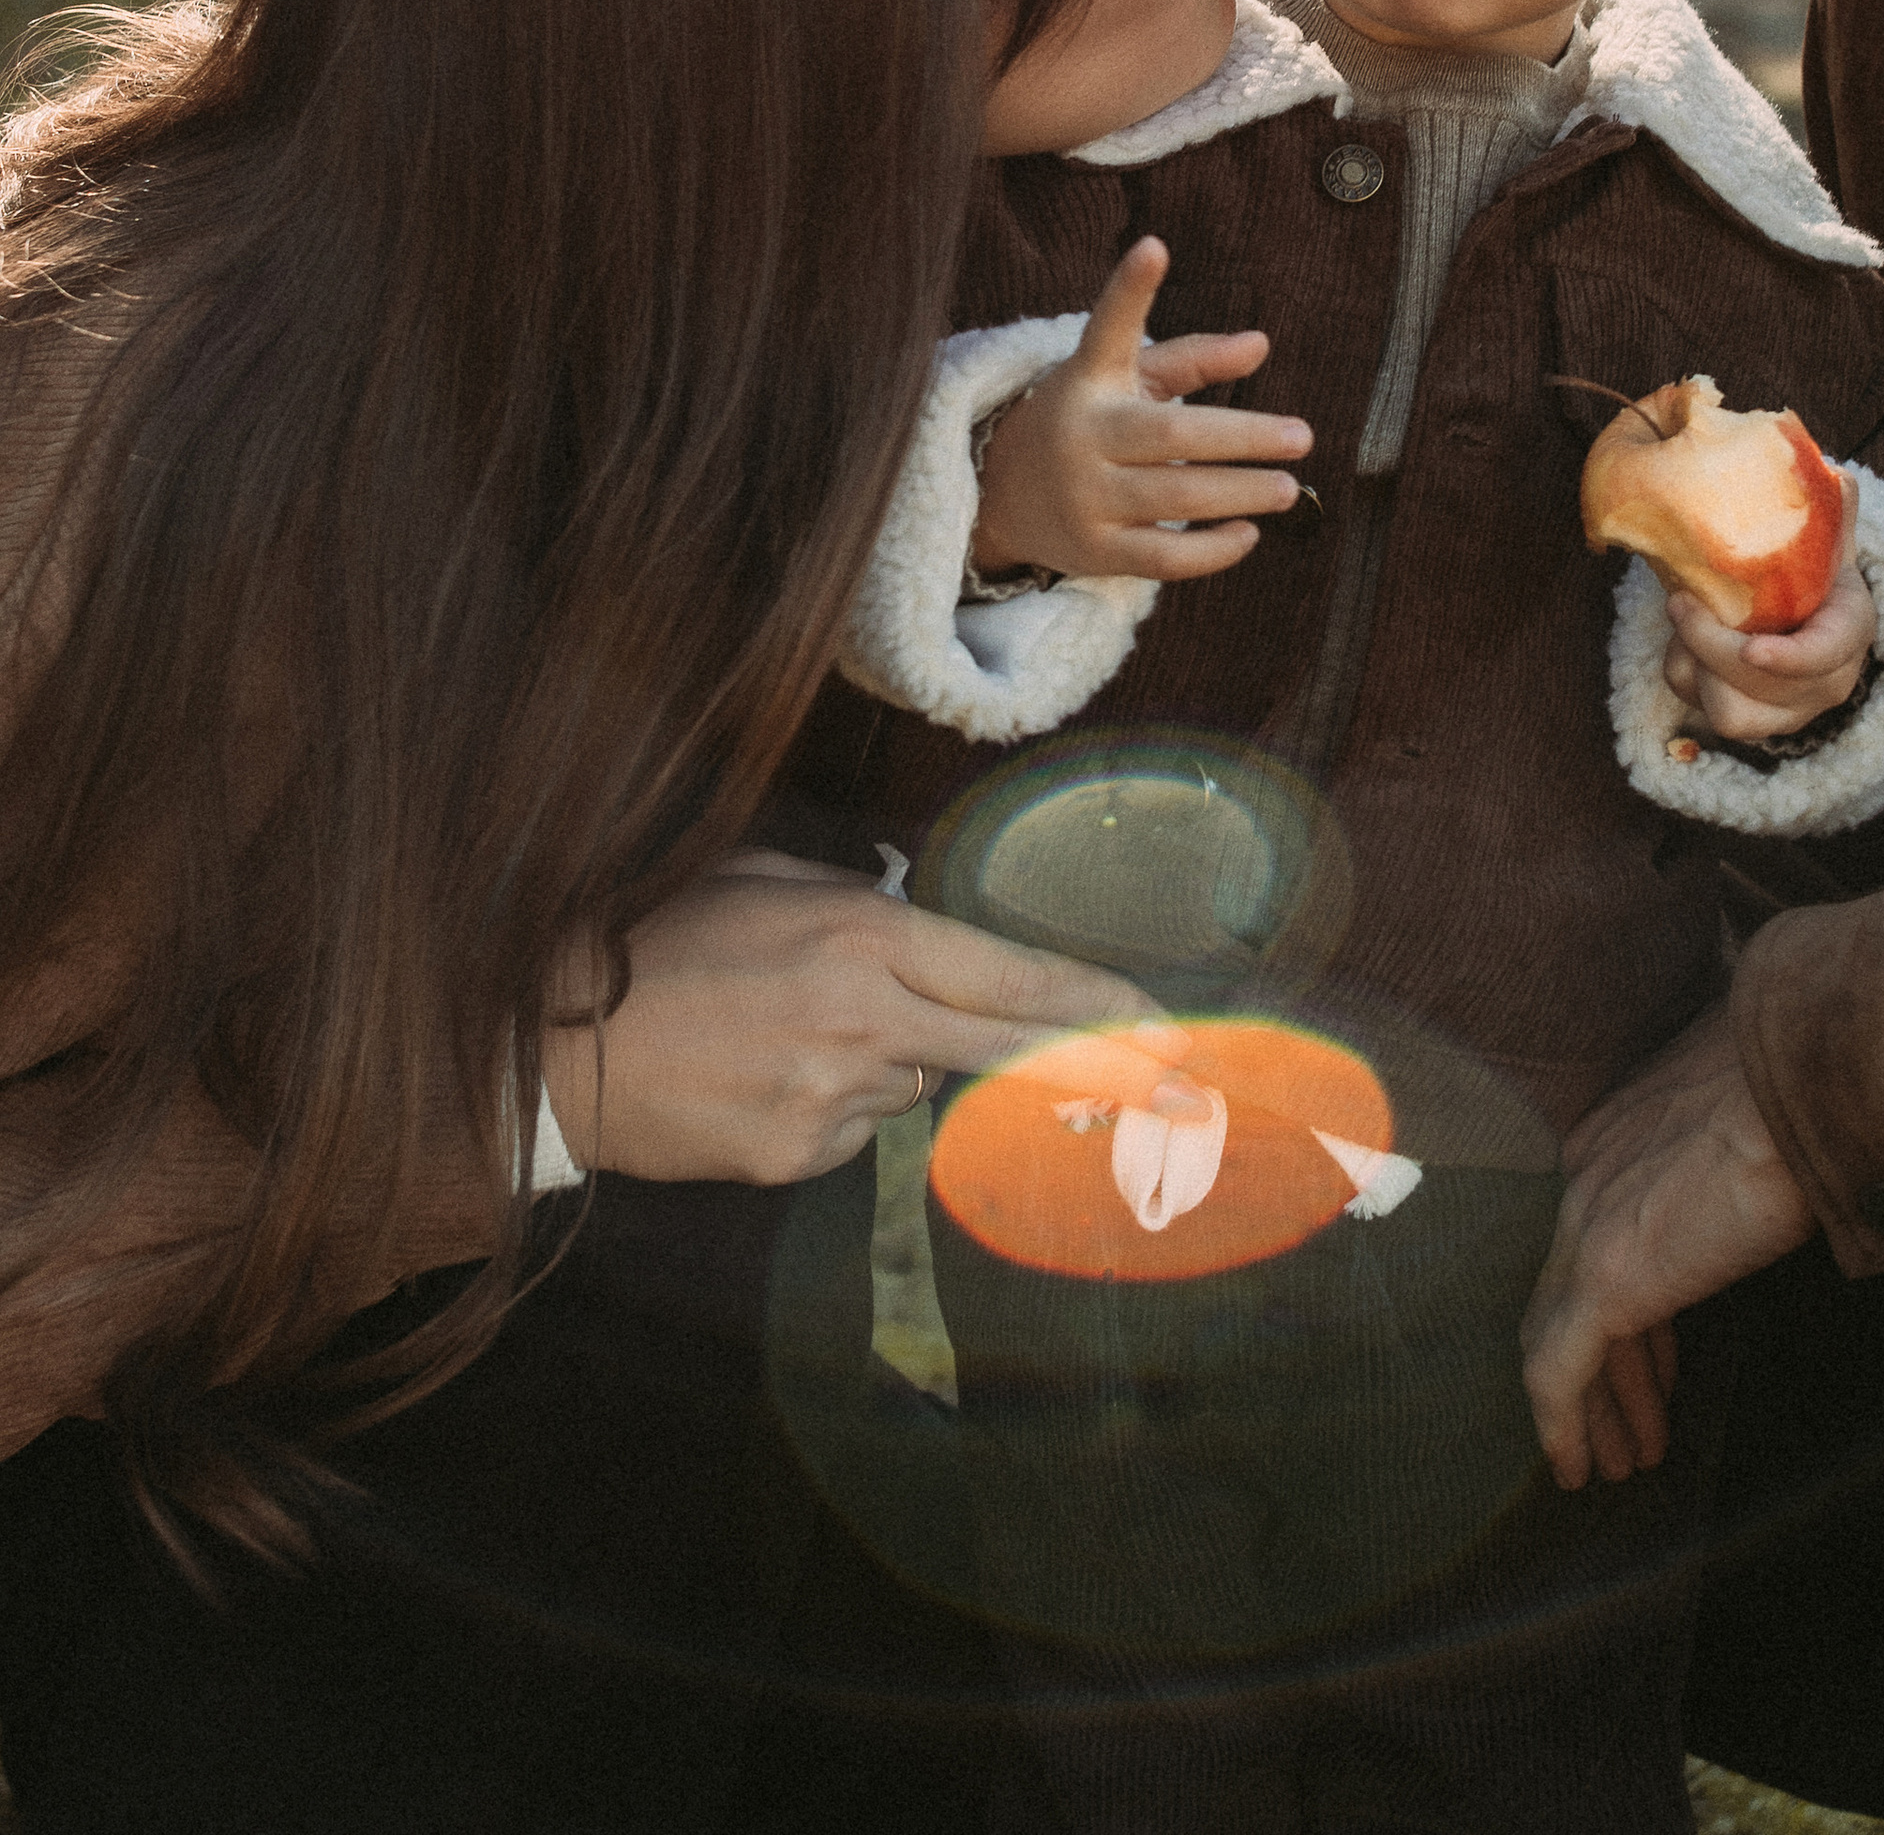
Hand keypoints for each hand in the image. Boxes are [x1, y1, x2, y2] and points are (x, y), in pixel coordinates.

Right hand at [543, 850, 1188, 1183]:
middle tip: (1178, 1094)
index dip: (1098, 1010)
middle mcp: (863, 1022)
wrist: (551, 1037)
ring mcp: (828, 1101)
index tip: (1167, 1031)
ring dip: (891, 1060)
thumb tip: (928, 933)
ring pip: (915, 1085)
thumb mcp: (766, 879)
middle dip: (1098, 1071)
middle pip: (1008, 1052)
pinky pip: (854, 1130)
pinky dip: (833, 1104)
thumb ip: (861, 903)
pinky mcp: (793, 1158)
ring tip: (791, 1030)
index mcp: (861, 938)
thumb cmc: (655, 935)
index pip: (1012, 981)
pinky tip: (763, 1076)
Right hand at [974, 235, 1311, 585]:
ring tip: (1289, 488)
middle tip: (1300, 436)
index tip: (1154, 247)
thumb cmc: (1088, 420)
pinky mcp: (1094, 552)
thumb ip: (1192, 359)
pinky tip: (1249, 533)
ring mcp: (1085, 498)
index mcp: (1090, 379)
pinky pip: (1163, 558)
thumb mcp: (1126, 379)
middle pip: (1172, 435)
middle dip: (1243, 437)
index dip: (1130, 288)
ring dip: (1240, 494)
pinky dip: (1212, 551)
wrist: (1001, 492)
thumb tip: (1261, 344)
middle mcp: (1083, 435)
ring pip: (1174, 500)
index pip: (1108, 329)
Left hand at [1520, 1006, 1815, 1489]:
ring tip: (1616, 1467)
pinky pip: (1557, 1369)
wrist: (1805, 1081)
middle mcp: (1585, 1175)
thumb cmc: (1799, 1089)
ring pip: (1559, 1338)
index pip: (1597, 1237)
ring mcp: (1588, 1224)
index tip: (1656, 1362)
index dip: (1629, 1311)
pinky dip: (1563, 1422)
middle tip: (1627, 1433)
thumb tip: (1769, 1185)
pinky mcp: (1606, 1277)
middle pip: (1571, 1292)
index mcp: (1614, 1134)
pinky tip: (1576, 1468)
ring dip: (1594, 1411)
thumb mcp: (1747, 1117)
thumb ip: (1731, 1157)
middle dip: (1607, 1373)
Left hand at [1661, 483, 1875, 742]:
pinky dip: (1683, 671)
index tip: (1753, 649)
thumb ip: (1834, 510)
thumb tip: (1838, 475)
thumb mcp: (1829, 542)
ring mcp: (1787, 712)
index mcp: (1849, 631)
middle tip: (1680, 601)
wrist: (1805, 619)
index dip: (1789, 659)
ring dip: (1694, 662)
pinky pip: (1701, 707)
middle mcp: (1824, 683)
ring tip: (1684, 615)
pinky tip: (1684, 639)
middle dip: (1712, 646)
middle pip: (1764, 686)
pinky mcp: (1748, 721)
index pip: (1825, 655)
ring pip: (1730, 711)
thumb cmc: (1814, 576)